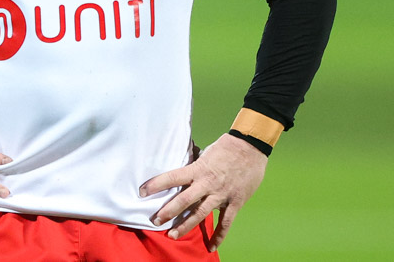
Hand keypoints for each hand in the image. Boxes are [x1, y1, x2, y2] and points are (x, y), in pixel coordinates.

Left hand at [140, 133, 266, 251]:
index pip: (172, 177)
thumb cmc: (227, 147)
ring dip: (186, 225)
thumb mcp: (206, 153)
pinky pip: (226, 223)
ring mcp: (221, 194)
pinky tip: (211, 246)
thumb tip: (181, 165)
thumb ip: (194, 164)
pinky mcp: (235, 202)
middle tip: (155, 221)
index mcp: (198, 169)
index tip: (142, 192)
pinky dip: (219, 236)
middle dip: (168, 212)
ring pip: (200, 213)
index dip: (156, 184)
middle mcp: (207, 183)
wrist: (251, 147)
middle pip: (184, 200)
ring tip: (172, 235)